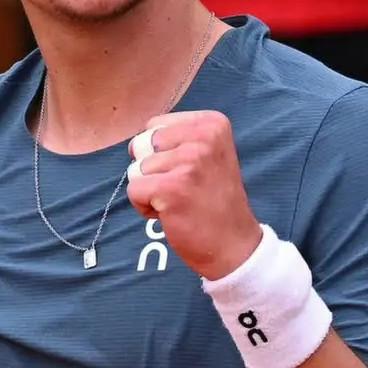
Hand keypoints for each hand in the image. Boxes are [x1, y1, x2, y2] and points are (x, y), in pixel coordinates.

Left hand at [126, 111, 262, 280]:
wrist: (234, 244)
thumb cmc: (213, 201)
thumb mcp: (209, 155)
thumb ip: (177, 139)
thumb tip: (135, 143)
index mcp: (212, 123)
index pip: (155, 126)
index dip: (161, 153)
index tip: (190, 171)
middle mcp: (204, 137)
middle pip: (143, 144)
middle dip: (152, 169)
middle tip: (183, 188)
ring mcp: (189, 161)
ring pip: (136, 169)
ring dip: (150, 190)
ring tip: (179, 201)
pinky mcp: (171, 188)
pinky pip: (134, 190)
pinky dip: (145, 207)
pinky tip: (171, 213)